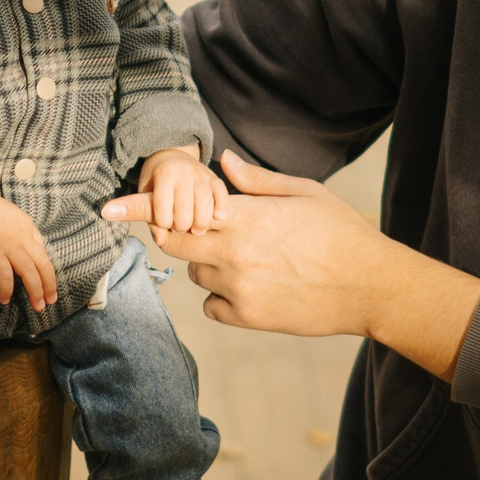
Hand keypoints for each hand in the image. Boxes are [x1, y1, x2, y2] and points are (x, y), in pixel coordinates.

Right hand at [0, 195, 57, 308]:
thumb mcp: (10, 215)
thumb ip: (20, 230)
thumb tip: (25, 249)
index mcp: (27, 227)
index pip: (43, 253)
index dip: (48, 272)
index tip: (49, 285)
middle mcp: (22, 238)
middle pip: (42, 265)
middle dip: (49, 285)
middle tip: (50, 301)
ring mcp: (8, 246)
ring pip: (29, 272)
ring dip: (35, 291)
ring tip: (37, 306)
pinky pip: (5, 276)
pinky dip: (7, 289)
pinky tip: (5, 299)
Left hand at [126, 146, 226, 233]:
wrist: (171, 156)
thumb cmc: (156, 181)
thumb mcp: (145, 194)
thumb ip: (149, 216)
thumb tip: (160, 241)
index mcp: (163, 174)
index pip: (162, 208)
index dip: (162, 222)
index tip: (162, 223)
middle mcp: (183, 172)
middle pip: (185, 210)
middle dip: (181, 226)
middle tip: (178, 228)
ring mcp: (201, 174)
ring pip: (205, 205)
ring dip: (200, 223)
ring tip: (195, 230)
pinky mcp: (215, 178)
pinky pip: (221, 193)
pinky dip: (221, 207)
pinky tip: (217, 217)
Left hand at [147, 150, 479, 377]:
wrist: (372, 286)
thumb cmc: (342, 232)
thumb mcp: (304, 192)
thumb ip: (256, 180)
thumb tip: (223, 162)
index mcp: (245, 216)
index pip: (177, 209)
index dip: (138, 208)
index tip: (107, 209)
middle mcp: (234, 252)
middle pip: (173, 243)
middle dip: (178, 233)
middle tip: (203, 229)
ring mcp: (239, 288)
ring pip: (196, 273)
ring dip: (209, 264)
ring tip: (252, 258)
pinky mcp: (249, 317)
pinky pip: (213, 306)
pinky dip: (223, 297)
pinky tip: (254, 286)